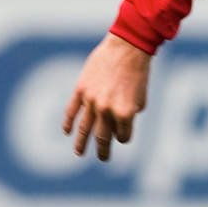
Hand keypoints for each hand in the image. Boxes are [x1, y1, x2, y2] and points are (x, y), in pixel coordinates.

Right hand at [62, 33, 152, 161]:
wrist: (127, 48)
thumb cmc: (139, 72)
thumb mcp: (141, 98)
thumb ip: (130, 114)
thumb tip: (118, 125)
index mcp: (125, 113)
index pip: (122, 136)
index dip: (124, 136)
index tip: (123, 135)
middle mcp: (107, 110)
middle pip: (102, 137)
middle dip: (103, 150)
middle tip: (103, 159)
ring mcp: (91, 100)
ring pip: (84, 128)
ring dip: (81, 143)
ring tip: (79, 154)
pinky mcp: (80, 90)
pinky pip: (71, 110)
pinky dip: (68, 122)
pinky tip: (66, 132)